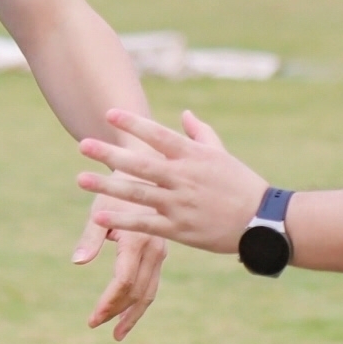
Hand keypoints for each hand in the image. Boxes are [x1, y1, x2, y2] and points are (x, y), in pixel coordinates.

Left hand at [71, 196, 167, 340]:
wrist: (146, 167)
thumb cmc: (117, 187)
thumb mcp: (101, 209)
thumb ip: (90, 238)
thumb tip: (77, 262)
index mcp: (138, 239)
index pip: (123, 282)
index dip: (108, 303)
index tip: (92, 319)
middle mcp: (154, 248)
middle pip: (139, 292)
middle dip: (118, 313)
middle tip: (97, 326)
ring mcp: (160, 251)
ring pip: (149, 290)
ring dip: (133, 313)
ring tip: (118, 332)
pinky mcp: (160, 251)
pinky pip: (152, 282)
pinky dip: (140, 299)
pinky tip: (129, 311)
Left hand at [76, 108, 269, 254]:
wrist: (262, 221)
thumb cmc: (242, 184)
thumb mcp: (222, 154)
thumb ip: (200, 133)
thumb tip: (184, 113)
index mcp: (193, 156)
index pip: (158, 135)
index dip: (133, 124)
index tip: (109, 114)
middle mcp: (183, 177)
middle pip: (140, 163)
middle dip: (110, 154)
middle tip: (83, 145)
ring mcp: (179, 204)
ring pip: (137, 193)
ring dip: (107, 186)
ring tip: (81, 179)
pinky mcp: (179, 230)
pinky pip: (145, 224)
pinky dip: (122, 220)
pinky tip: (99, 215)